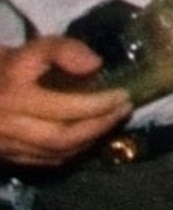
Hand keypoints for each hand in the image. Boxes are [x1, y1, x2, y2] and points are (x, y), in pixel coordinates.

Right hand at [0, 36, 130, 166]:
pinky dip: (71, 151)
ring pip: (54, 153)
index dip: (98, 105)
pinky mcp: (6, 155)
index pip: (64, 108)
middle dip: (99, 126)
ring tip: (112, 122)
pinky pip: (43, 160)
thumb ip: (64, 50)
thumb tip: (95, 64)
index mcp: (15, 96)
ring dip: (89, 140)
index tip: (123, 94)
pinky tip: (89, 137)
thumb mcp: (33, 49)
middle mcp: (8, 125)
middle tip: (124, 110)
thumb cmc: (9, 65)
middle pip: (61, 137)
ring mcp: (5, 144)